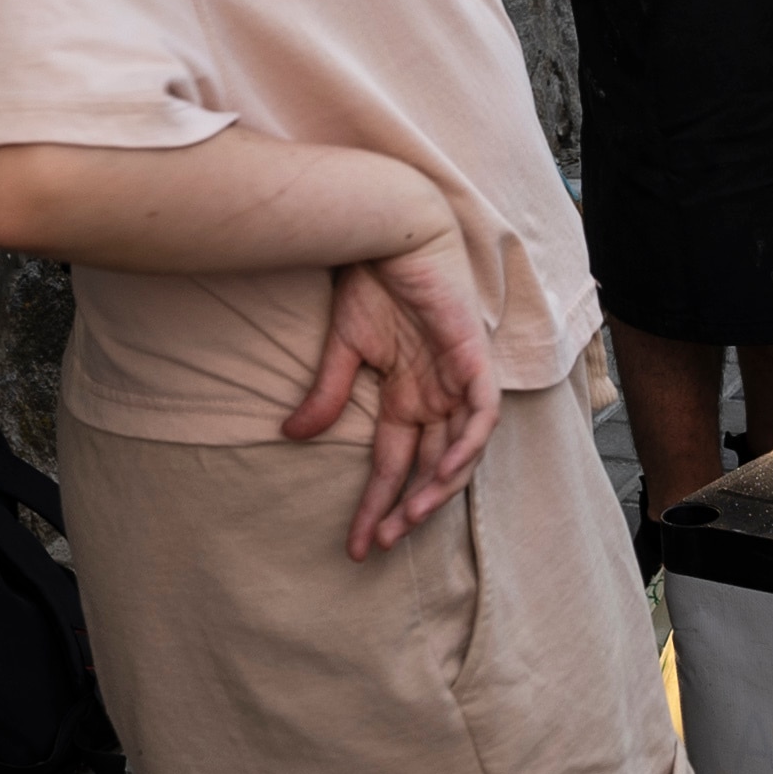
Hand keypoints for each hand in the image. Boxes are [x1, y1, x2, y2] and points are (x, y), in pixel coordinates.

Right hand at [279, 232, 503, 560]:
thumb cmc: (371, 278)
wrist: (390, 227)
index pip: (392, 464)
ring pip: (459, 455)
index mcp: (406, 395)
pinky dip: (467, 448)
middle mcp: (436, 396)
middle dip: (405, 512)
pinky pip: (481, 417)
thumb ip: (326, 395)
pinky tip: (444, 474)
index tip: (354, 544)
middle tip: (377, 546)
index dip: (375, 505)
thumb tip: (291, 439)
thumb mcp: (342, 347)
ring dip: (435, 492)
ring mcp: (458, 381)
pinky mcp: (474, 360)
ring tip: (407, 522)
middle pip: (428, 471)